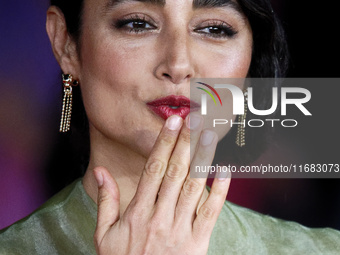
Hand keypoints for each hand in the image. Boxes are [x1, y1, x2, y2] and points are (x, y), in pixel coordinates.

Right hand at [93, 114, 230, 254]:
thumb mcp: (104, 236)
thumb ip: (106, 201)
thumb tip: (101, 171)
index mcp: (138, 212)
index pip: (153, 168)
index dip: (164, 143)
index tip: (173, 122)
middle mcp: (160, 216)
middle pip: (175, 172)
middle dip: (186, 142)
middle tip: (196, 119)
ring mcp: (180, 229)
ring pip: (193, 187)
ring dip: (203, 159)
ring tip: (210, 135)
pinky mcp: (197, 243)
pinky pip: (210, 213)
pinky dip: (220, 191)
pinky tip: (226, 171)